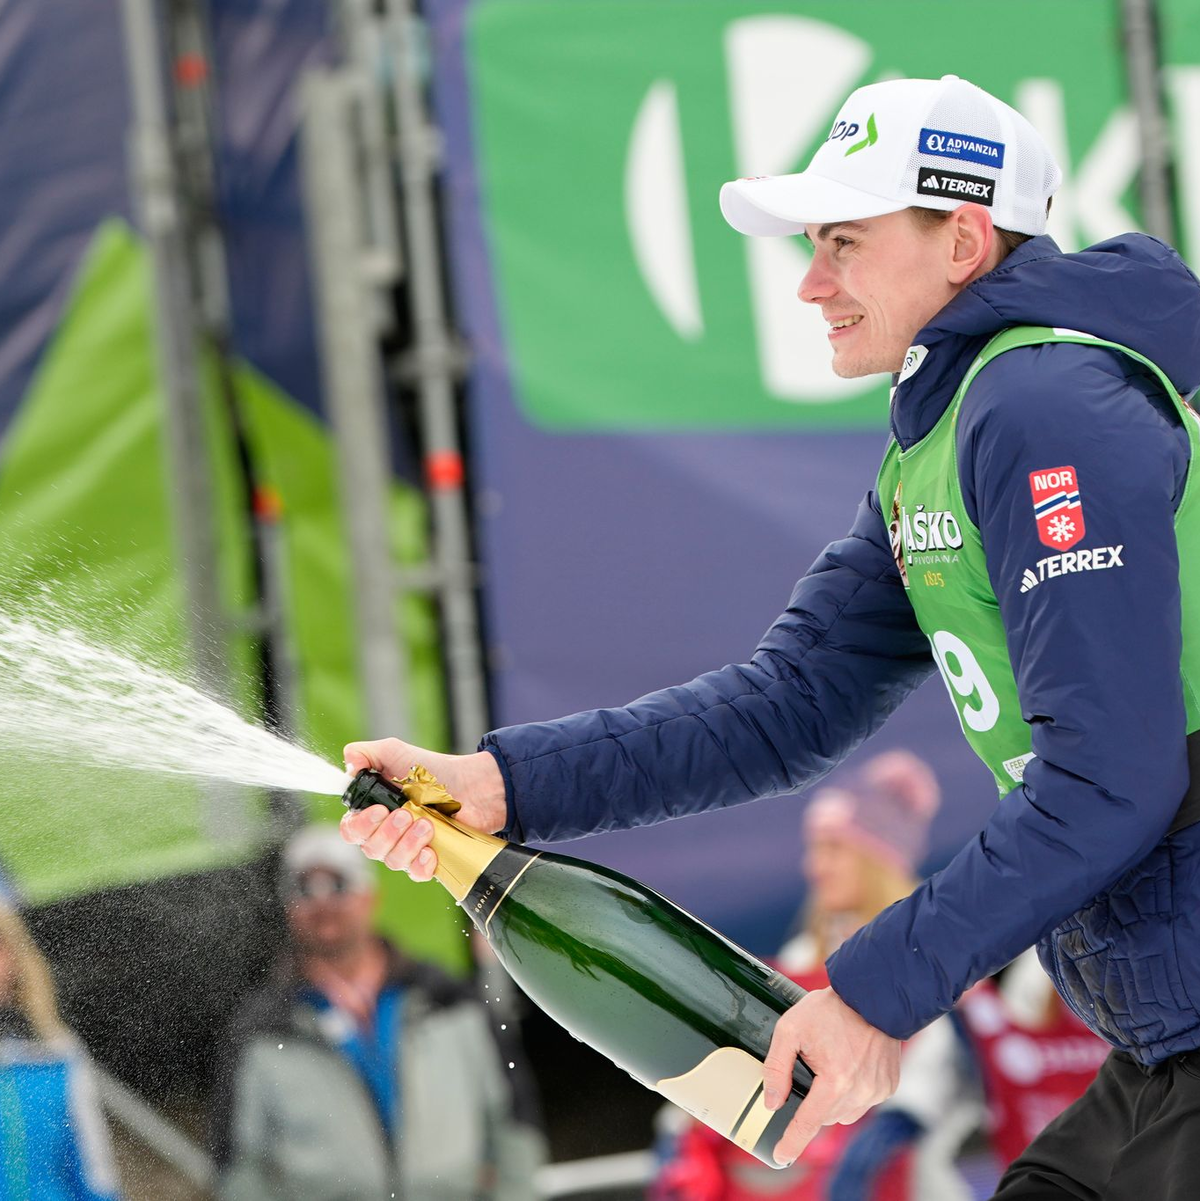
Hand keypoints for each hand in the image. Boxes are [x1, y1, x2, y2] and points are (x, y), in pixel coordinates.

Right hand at [339, 738, 506, 880]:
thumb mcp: (396, 752)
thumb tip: (347, 763)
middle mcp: (387, 833)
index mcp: (374, 811)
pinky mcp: (429, 860)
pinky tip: (431, 850)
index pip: (351, 830)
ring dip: (407, 843)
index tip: (379, 809)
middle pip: (370, 848)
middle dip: (388, 832)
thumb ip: (365, 753)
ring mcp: (408, 848)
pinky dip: (420, 864)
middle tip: (407, 813)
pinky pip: (415, 873)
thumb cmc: (433, 770)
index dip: (360, 824)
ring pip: (392, 861)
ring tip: (427, 823)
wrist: (473, 784)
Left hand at [763, 987, 900, 1165]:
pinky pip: (862, 1101)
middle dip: (812, 1103)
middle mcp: (860, 1092)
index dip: (791, 1143)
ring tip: (831, 1063)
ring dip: (832, 1099)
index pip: (808, 1124)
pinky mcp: (888, 1086)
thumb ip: (776, 1067)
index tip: (779, 1157)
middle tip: (810, 1070)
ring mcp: (877, 1091)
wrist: (872, 994)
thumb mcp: (790, 1029)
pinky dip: (851, 1091)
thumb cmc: (830, 1009)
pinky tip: (848, 1064)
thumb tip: (772, 1101)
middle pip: (825, 1116)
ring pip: (844, 1112)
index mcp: (835, 1081)